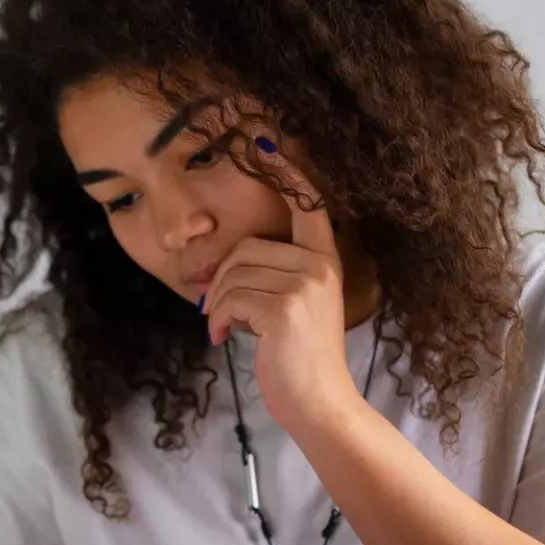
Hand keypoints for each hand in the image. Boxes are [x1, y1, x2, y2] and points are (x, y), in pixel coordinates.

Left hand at [202, 186, 356, 431]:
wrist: (320, 404)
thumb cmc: (300, 360)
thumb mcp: (296, 309)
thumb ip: (273, 279)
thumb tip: (221, 272)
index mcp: (325, 261)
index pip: (309, 205)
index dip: (287, 171)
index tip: (266, 140)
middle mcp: (318, 267)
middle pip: (247, 247)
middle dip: (223, 279)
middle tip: (221, 312)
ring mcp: (304, 285)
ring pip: (234, 273)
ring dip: (219, 304)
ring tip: (226, 328)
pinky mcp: (284, 308)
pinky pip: (231, 298)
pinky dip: (218, 319)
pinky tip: (223, 338)